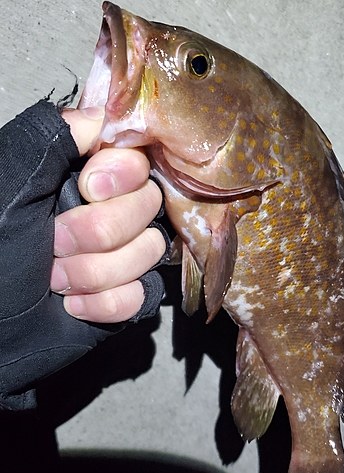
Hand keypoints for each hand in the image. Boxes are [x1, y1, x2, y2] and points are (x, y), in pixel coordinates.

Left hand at [51, 108, 165, 322]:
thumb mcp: (7, 188)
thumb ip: (49, 139)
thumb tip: (99, 116)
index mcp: (78, 180)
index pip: (135, 160)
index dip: (122, 174)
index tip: (88, 189)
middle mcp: (106, 213)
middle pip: (149, 206)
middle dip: (103, 231)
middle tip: (54, 246)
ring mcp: (119, 255)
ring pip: (152, 250)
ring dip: (101, 272)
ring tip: (56, 282)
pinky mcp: (125, 294)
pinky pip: (146, 292)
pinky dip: (109, 303)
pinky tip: (73, 306)